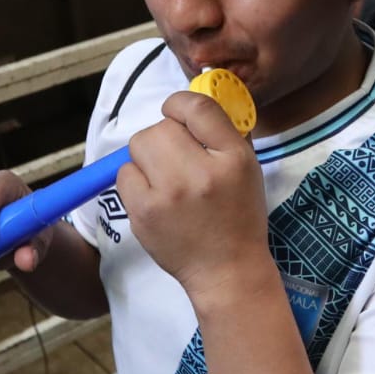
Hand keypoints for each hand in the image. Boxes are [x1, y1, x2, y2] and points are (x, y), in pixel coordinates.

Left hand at [116, 91, 269, 304]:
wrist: (226, 270)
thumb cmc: (240, 216)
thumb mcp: (249, 169)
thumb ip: (224, 133)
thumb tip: (192, 104)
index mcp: (232, 158)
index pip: (198, 107)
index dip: (181, 103)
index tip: (179, 113)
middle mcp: (200, 173)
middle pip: (160, 127)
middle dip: (165, 135)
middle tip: (176, 154)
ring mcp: (167, 195)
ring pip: (138, 146)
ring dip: (148, 155)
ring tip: (164, 175)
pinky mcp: (142, 213)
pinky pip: (124, 174)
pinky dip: (136, 179)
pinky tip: (154, 194)